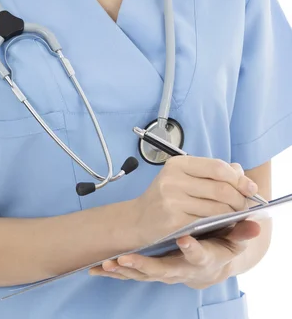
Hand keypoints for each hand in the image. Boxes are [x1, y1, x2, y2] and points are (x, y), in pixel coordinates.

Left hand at [89, 219, 260, 288]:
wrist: (207, 266)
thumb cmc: (218, 246)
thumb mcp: (233, 238)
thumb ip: (241, 228)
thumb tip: (255, 221)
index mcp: (203, 258)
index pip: (199, 255)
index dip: (193, 249)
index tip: (185, 240)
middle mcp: (182, 270)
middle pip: (163, 271)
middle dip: (144, 267)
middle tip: (127, 259)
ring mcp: (164, 272)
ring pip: (143, 275)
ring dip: (124, 270)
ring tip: (107, 264)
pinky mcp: (150, 272)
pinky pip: (130, 275)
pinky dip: (113, 273)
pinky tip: (95, 269)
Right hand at [131, 156, 257, 246]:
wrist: (138, 220)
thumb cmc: (165, 197)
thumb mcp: (184, 178)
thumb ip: (212, 173)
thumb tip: (241, 172)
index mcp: (177, 164)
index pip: (217, 167)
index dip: (238, 178)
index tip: (250, 187)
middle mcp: (173, 179)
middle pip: (221, 188)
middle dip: (239, 198)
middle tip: (244, 206)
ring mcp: (172, 200)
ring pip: (218, 207)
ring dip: (233, 213)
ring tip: (236, 215)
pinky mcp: (174, 221)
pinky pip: (208, 222)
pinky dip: (221, 224)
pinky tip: (222, 224)